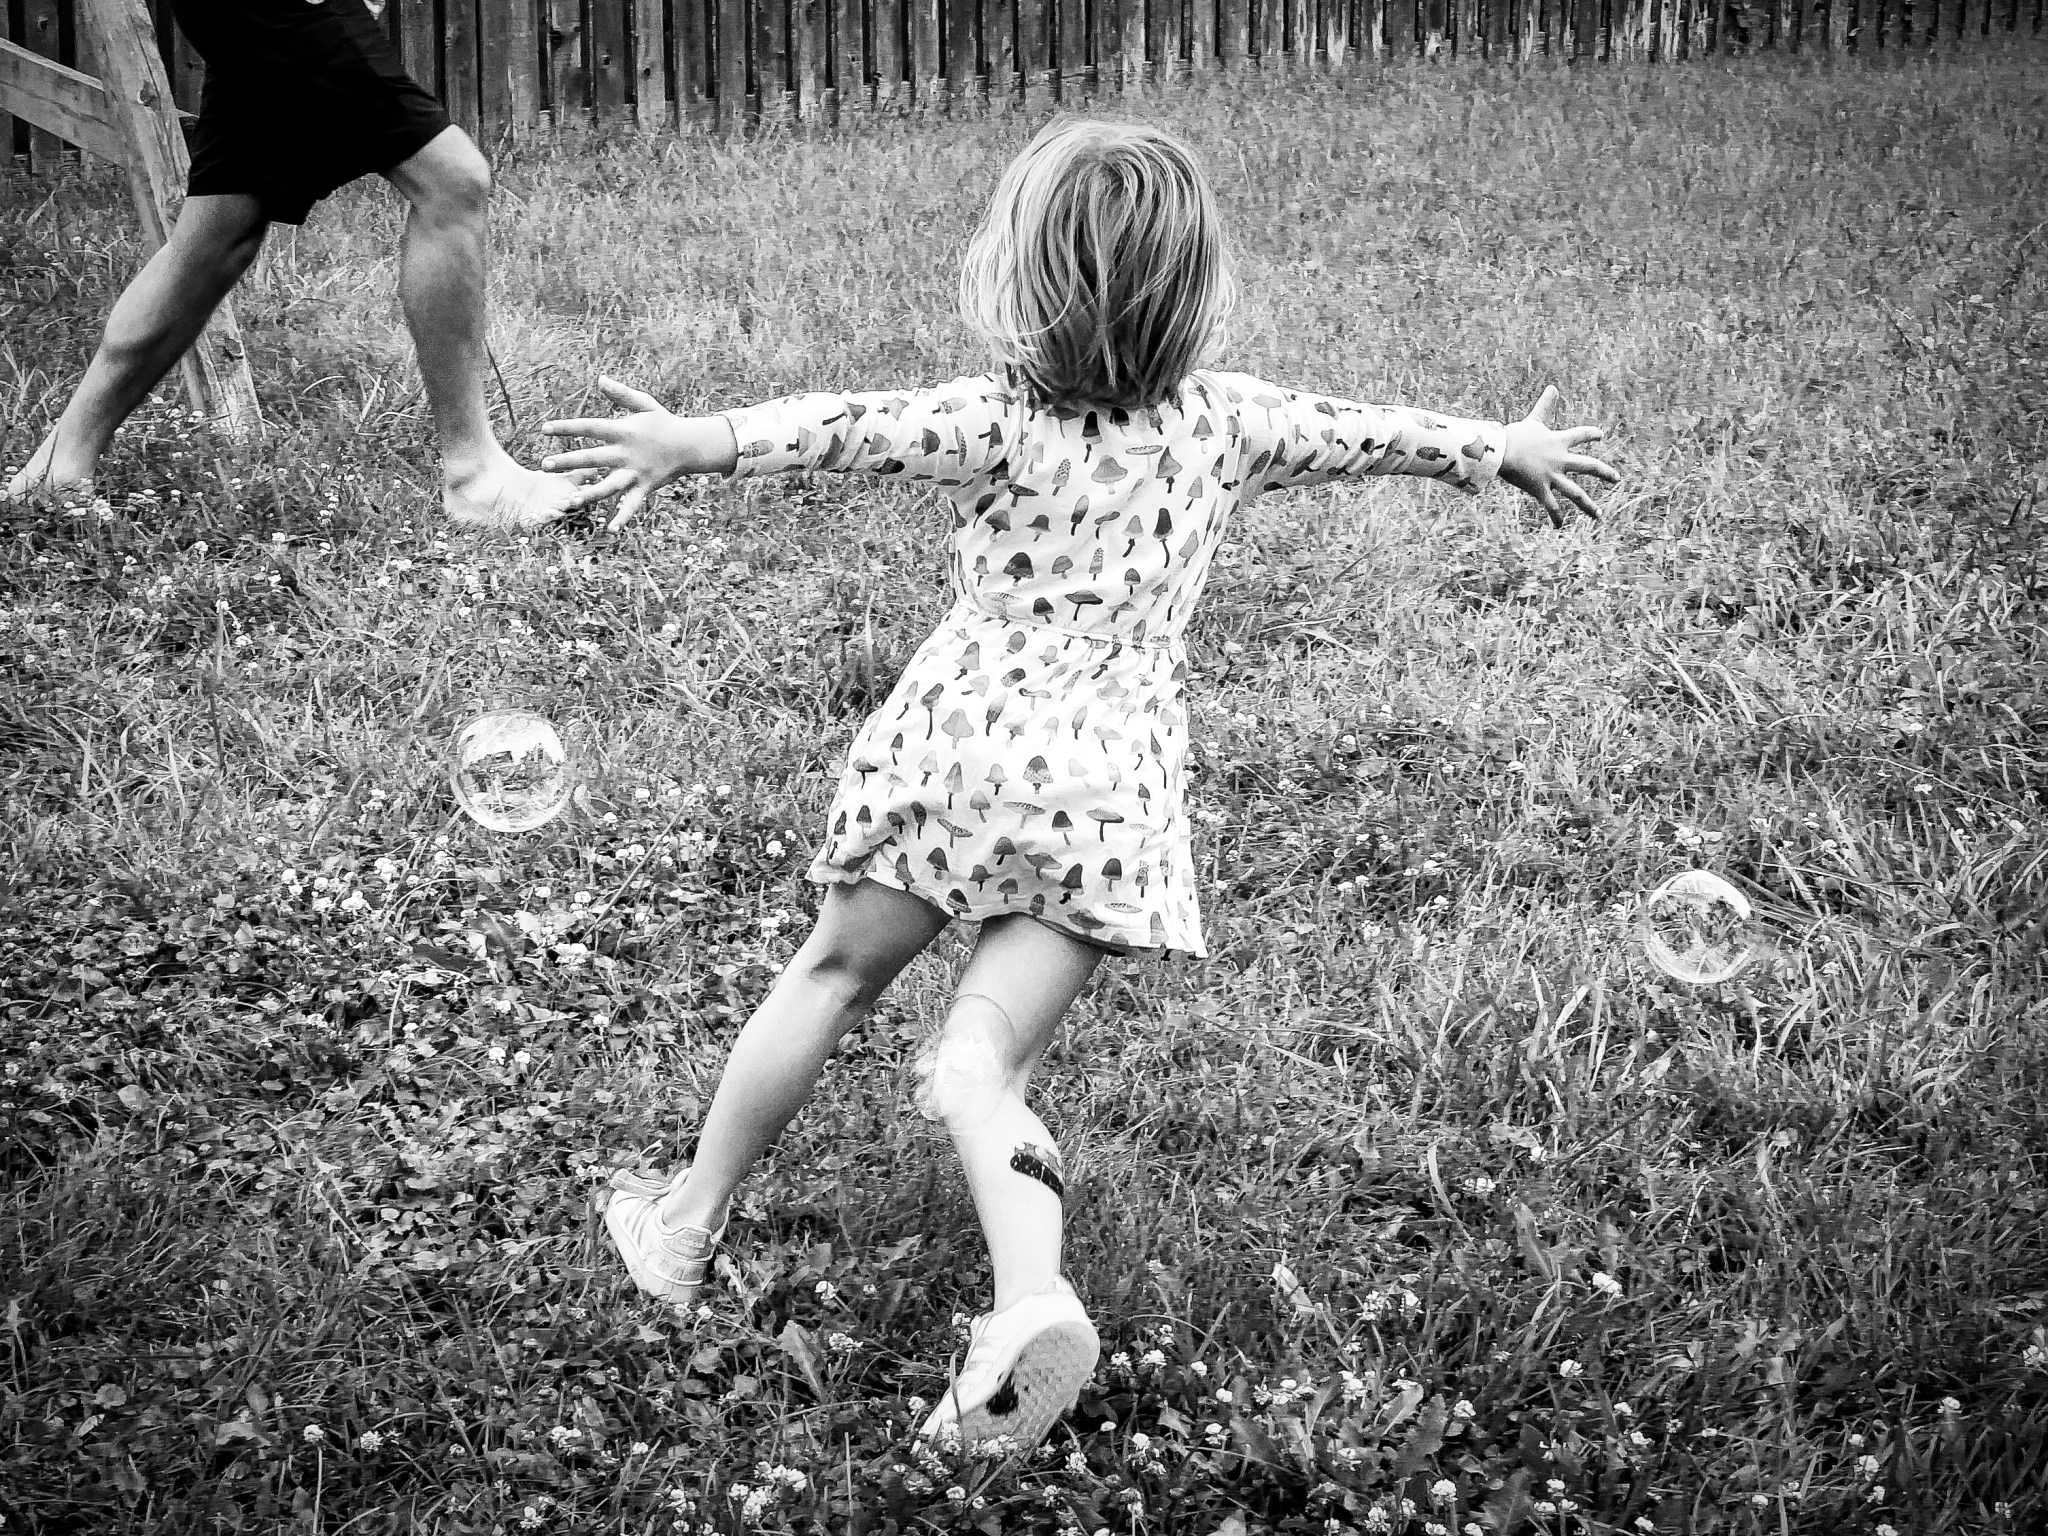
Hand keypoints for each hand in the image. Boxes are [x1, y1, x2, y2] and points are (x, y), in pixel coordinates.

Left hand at [541, 377, 689, 531]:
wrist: (691, 445)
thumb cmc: (664, 422)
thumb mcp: (644, 405)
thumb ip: (622, 394)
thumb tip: (600, 379)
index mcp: (624, 431)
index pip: (590, 428)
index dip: (567, 428)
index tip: (544, 429)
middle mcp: (627, 453)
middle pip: (593, 458)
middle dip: (568, 462)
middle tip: (544, 465)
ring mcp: (636, 472)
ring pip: (610, 486)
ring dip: (591, 494)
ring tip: (571, 501)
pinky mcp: (645, 487)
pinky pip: (633, 504)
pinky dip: (623, 517)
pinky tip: (610, 529)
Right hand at [1498, 386, 1619, 527]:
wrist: (1504, 451)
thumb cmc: (1516, 435)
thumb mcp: (1534, 419)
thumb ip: (1546, 405)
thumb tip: (1553, 386)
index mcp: (1560, 442)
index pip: (1581, 435)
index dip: (1591, 434)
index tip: (1600, 435)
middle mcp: (1561, 460)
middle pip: (1589, 467)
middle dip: (1604, 473)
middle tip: (1616, 478)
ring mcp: (1553, 477)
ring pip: (1576, 494)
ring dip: (1588, 506)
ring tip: (1599, 516)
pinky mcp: (1541, 489)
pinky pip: (1551, 506)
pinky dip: (1556, 516)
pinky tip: (1560, 526)